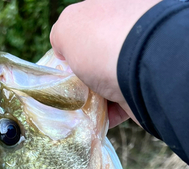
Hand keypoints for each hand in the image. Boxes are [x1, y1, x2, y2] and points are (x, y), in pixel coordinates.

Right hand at [50, 0, 160, 126]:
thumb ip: (61, 36)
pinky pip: (122, 104)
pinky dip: (108, 114)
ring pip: (109, 82)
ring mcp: (138, 61)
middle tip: (71, 88)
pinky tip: (96, 120)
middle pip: (98, 56)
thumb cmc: (103, 42)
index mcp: (112, 9)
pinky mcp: (144, 88)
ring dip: (94, 98)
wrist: (144, 71)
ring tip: (80, 108)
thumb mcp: (68, 28)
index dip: (74, 44)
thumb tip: (64, 52)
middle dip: (83, 74)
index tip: (64, 63)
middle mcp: (128, 31)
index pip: (89, 25)